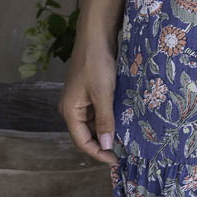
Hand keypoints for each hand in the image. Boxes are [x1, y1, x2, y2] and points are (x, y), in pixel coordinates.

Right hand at [58, 23, 119, 167]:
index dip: (98, 153)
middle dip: (103, 144)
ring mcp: (80, 99)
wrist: (96, 36)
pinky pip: (97, 111)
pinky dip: (108, 118)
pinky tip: (122, 121)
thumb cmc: (97, 64)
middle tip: (124, 151)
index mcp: (70, 111)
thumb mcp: (103, 94)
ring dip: (107, 131)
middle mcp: (72, 108)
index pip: (82, 142)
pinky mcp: (89, 91)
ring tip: (125, 138)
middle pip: (86, 134)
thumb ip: (105, 121)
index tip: (116, 160)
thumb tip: (106, 145)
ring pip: (93, 123)